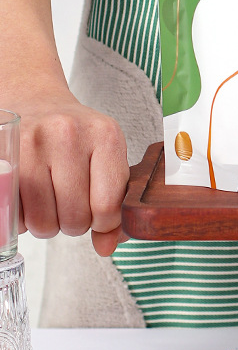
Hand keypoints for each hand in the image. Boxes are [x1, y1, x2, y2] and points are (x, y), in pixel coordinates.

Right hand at [17, 92, 129, 255]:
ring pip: (43, 222)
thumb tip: (107, 246)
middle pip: (75, 218)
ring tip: (51, 201)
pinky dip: (23, 218)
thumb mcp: (107, 157)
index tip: (98, 215)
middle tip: (71, 204)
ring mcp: (32, 145)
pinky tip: (30, 197)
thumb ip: (114, 203)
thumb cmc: (76, 136)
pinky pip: (16, 216)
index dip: (103, 223)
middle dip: (74, 223)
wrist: (36, 102)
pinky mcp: (4, 160)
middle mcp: (68, 135)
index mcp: (105, 135)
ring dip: (48, 223)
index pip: (108, 205)